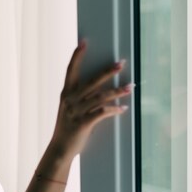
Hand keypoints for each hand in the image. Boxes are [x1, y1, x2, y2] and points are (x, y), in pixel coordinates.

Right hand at [50, 39, 132, 158]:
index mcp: (66, 94)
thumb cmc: (67, 128)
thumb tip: (100, 88)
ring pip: (100, 96)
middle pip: (92, 81)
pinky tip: (123, 108)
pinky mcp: (83, 123)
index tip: (83, 42)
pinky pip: (101, 113)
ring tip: (131, 87)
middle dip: (108, 71)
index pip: (71, 70)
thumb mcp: (69, 109)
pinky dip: (114, 110)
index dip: (77, 56)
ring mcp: (76, 111)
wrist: (60, 149)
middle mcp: (70, 100)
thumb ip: (81, 97)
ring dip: (118, 91)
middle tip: (121, 63)